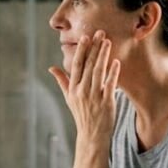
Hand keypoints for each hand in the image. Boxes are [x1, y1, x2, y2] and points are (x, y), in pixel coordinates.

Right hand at [48, 30, 120, 144]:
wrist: (91, 135)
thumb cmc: (81, 114)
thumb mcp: (68, 98)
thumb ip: (62, 81)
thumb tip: (51, 68)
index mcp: (73, 88)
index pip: (77, 65)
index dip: (81, 50)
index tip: (85, 37)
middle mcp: (82, 91)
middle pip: (88, 65)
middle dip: (94, 48)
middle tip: (100, 32)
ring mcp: (94, 97)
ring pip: (99, 72)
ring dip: (103, 55)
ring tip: (108, 42)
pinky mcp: (106, 102)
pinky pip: (110, 84)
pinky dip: (113, 72)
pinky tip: (116, 61)